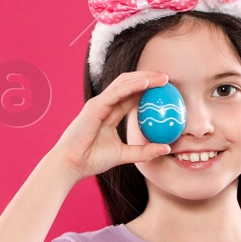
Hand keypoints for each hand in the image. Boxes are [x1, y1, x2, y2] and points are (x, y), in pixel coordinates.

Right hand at [49, 71, 172, 180]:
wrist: (71, 164)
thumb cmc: (92, 159)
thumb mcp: (124, 155)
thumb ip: (144, 151)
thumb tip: (166, 148)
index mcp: (110, 112)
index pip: (132, 95)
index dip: (149, 89)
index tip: (168, 90)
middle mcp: (105, 104)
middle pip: (129, 84)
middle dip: (149, 78)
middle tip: (169, 79)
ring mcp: (99, 103)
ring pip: (124, 83)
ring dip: (145, 77)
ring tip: (163, 77)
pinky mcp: (95, 106)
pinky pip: (116, 92)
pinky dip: (132, 86)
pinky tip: (147, 83)